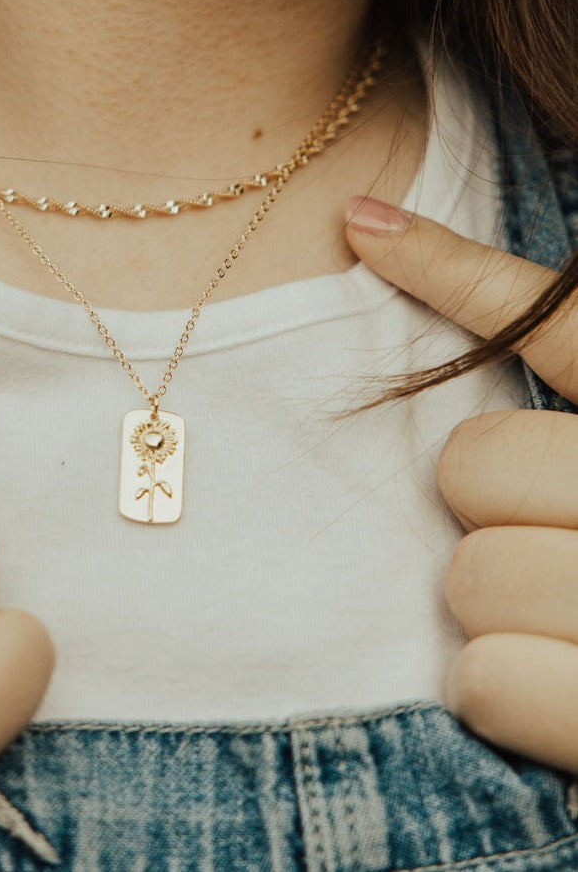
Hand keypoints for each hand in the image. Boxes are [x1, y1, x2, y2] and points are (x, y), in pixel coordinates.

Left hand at [345, 196, 577, 771]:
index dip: (454, 271)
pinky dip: (501, 694)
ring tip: (567, 627)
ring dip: (493, 610)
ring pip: (471, 575)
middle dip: (484, 508)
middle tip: (547, 544)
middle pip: (474, 465)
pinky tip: (553, 696)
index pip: (556, 324)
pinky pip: (487, 680)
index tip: (361, 226)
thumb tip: (363, 221)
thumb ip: (537, 357)